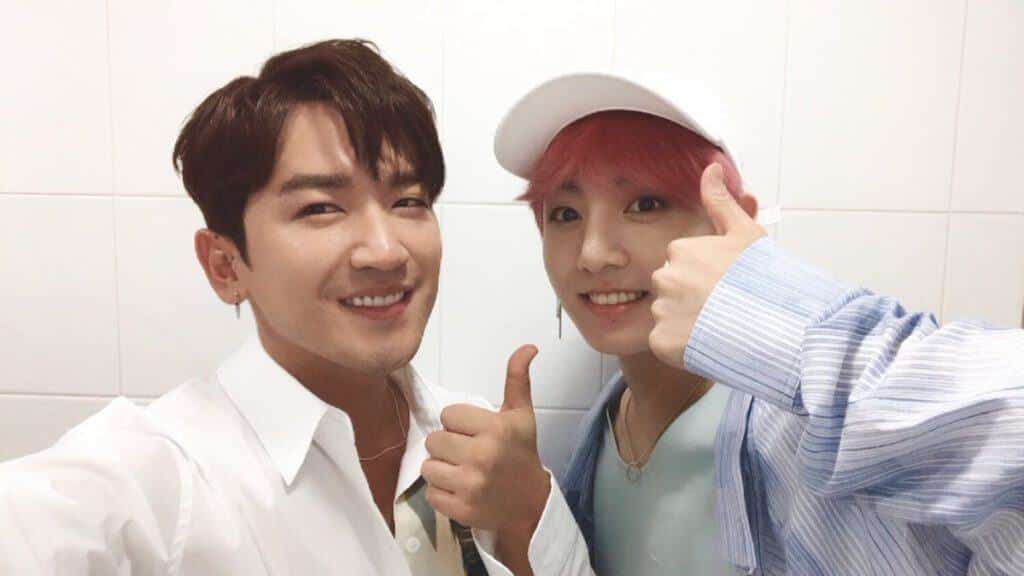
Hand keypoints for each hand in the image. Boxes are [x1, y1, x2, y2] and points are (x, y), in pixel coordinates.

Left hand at [422, 345, 550, 537]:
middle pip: (434, 440)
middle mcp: (483, 456)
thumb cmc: (520, 454)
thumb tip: (528, 347)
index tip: (475, 433)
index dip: (459, 423)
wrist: (530, 503)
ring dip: (441, 469)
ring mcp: (471, 485)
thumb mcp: (521, 415)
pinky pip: (430, 493)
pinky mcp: (461, 509)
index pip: (448, 415)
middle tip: (468, 453)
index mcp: (495, 429)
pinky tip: (460, 490)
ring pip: (427, 467)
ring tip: (462, 471)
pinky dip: (441, 493)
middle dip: (448, 446)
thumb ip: (517, 379)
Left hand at [649, 163, 765, 368]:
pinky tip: (706, 344)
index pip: (682, 263)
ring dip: (686, 324)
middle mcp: (665, 278)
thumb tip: (711, 166)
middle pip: (671, 289)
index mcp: (680, 250)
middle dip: (690, 298)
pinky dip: (680, 349)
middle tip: (722, 309)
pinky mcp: (661, 342)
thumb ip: (721, 202)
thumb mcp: (746, 233)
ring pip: (667, 317)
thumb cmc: (764, 280)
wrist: (775, 328)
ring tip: (718, 328)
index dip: (705, 276)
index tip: (726, 286)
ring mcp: (662, 311)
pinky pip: (664, 344)